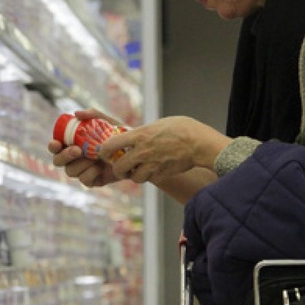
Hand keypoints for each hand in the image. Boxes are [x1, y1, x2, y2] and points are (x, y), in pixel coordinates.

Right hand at [48, 109, 122, 187]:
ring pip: (70, 171)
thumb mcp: (107, 122)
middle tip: (78, 150)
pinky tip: (100, 167)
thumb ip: (93, 115)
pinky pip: (84, 180)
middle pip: (58, 161)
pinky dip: (91, 173)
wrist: (134, 151)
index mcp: (72, 143)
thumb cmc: (117, 134)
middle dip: (65, 156)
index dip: (53, 146)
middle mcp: (74, 158)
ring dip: (81, 164)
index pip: (55, 147)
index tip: (56, 143)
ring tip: (96, 157)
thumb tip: (76, 113)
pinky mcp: (92, 180)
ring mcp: (82, 170)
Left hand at [98, 116, 230, 183]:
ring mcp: (152, 165)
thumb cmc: (181, 128)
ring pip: (134, 178)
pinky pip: (150, 180)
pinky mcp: (162, 174)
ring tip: (139, 168)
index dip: (104, 151)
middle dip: (118, 169)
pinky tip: (154, 170)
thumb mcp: (157, 124)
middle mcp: (142, 151)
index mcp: (139, 135)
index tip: (105, 153)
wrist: (199, 142)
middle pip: (118, 168)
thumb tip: (132, 136)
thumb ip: (143, 132)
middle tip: (121, 166)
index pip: (110, 145)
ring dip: (134, 175)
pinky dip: (150, 177)